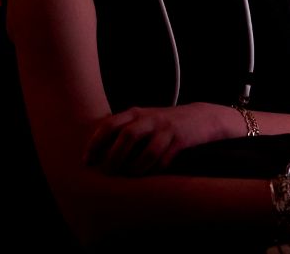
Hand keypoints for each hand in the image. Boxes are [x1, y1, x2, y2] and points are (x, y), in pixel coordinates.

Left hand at [84, 103, 222, 175]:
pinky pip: (164, 159)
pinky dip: (154, 170)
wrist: (202, 117)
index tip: (86, 161)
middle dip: (114, 157)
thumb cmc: (165, 124)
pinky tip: (149, 175)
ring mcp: (166, 128)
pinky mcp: (181, 139)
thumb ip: (123, 130)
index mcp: (136, 113)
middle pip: (126, 136)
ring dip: (135, 167)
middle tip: (107, 173)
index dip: (95, 143)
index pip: (109, 125)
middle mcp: (150, 118)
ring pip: (147, 150)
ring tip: (129, 177)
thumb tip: (97, 154)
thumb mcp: (144, 120)